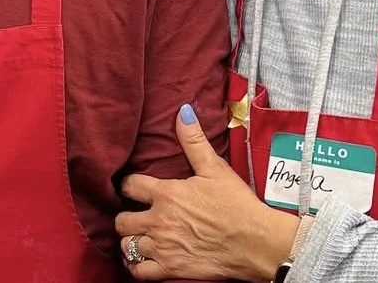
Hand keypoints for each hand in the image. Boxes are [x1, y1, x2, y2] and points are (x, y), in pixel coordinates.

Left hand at [115, 105, 298, 281]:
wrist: (256, 241)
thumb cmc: (237, 204)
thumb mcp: (215, 168)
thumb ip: (194, 141)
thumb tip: (183, 111)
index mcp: (167, 194)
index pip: (129, 186)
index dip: (128, 185)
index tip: (133, 187)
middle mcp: (158, 220)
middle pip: (121, 220)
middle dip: (126, 216)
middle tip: (136, 214)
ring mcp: (162, 247)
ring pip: (127, 246)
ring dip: (131, 241)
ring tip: (140, 236)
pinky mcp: (170, 269)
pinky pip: (139, 271)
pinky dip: (137, 266)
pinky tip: (143, 259)